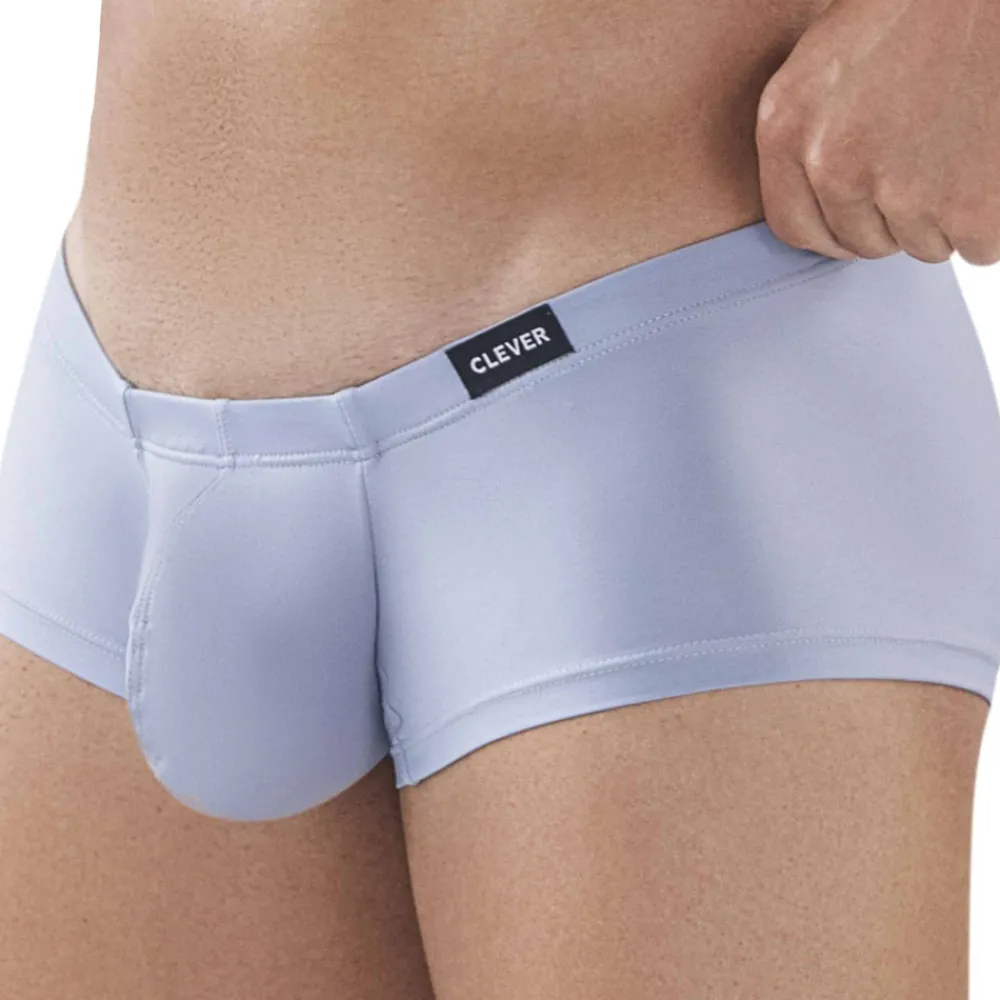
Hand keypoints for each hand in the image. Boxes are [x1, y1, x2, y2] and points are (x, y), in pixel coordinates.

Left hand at [755, 0, 999, 264]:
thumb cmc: (916, 6)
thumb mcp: (831, 56)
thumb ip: (813, 130)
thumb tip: (821, 201)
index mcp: (786, 126)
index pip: (796, 228)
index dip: (835, 230)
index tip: (862, 220)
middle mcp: (831, 163)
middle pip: (863, 242)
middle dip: (896, 218)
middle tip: (931, 163)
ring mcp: (899, 188)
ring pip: (922, 244)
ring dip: (947, 214)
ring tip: (964, 145)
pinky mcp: (970, 205)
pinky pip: (978, 245)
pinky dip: (991, 218)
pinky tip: (991, 165)